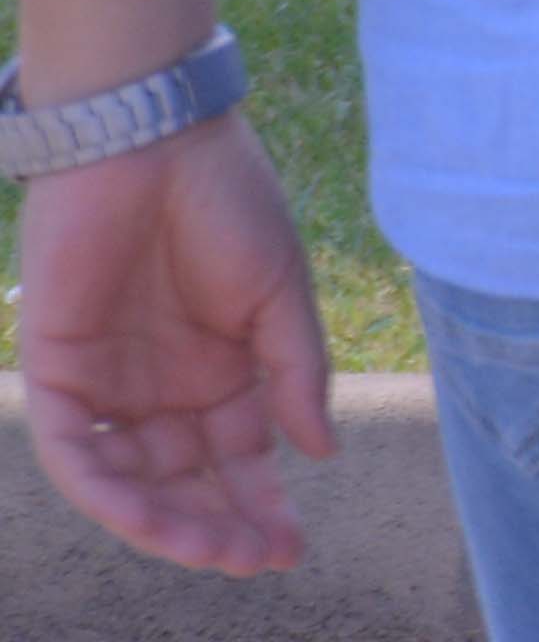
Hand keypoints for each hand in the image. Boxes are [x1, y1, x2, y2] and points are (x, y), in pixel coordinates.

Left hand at [15, 114, 336, 576]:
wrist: (153, 139)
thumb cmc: (229, 203)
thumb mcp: (281, 294)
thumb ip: (296, 374)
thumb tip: (320, 455)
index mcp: (222, 372)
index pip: (240, 461)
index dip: (264, 507)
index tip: (293, 549)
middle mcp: (163, 390)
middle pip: (186, 484)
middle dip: (220, 527)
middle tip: (257, 558)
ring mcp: (110, 385)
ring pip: (130, 482)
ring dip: (166, 523)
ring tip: (210, 548)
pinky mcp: (58, 372)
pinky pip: (76, 452)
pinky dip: (104, 490)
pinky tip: (144, 514)